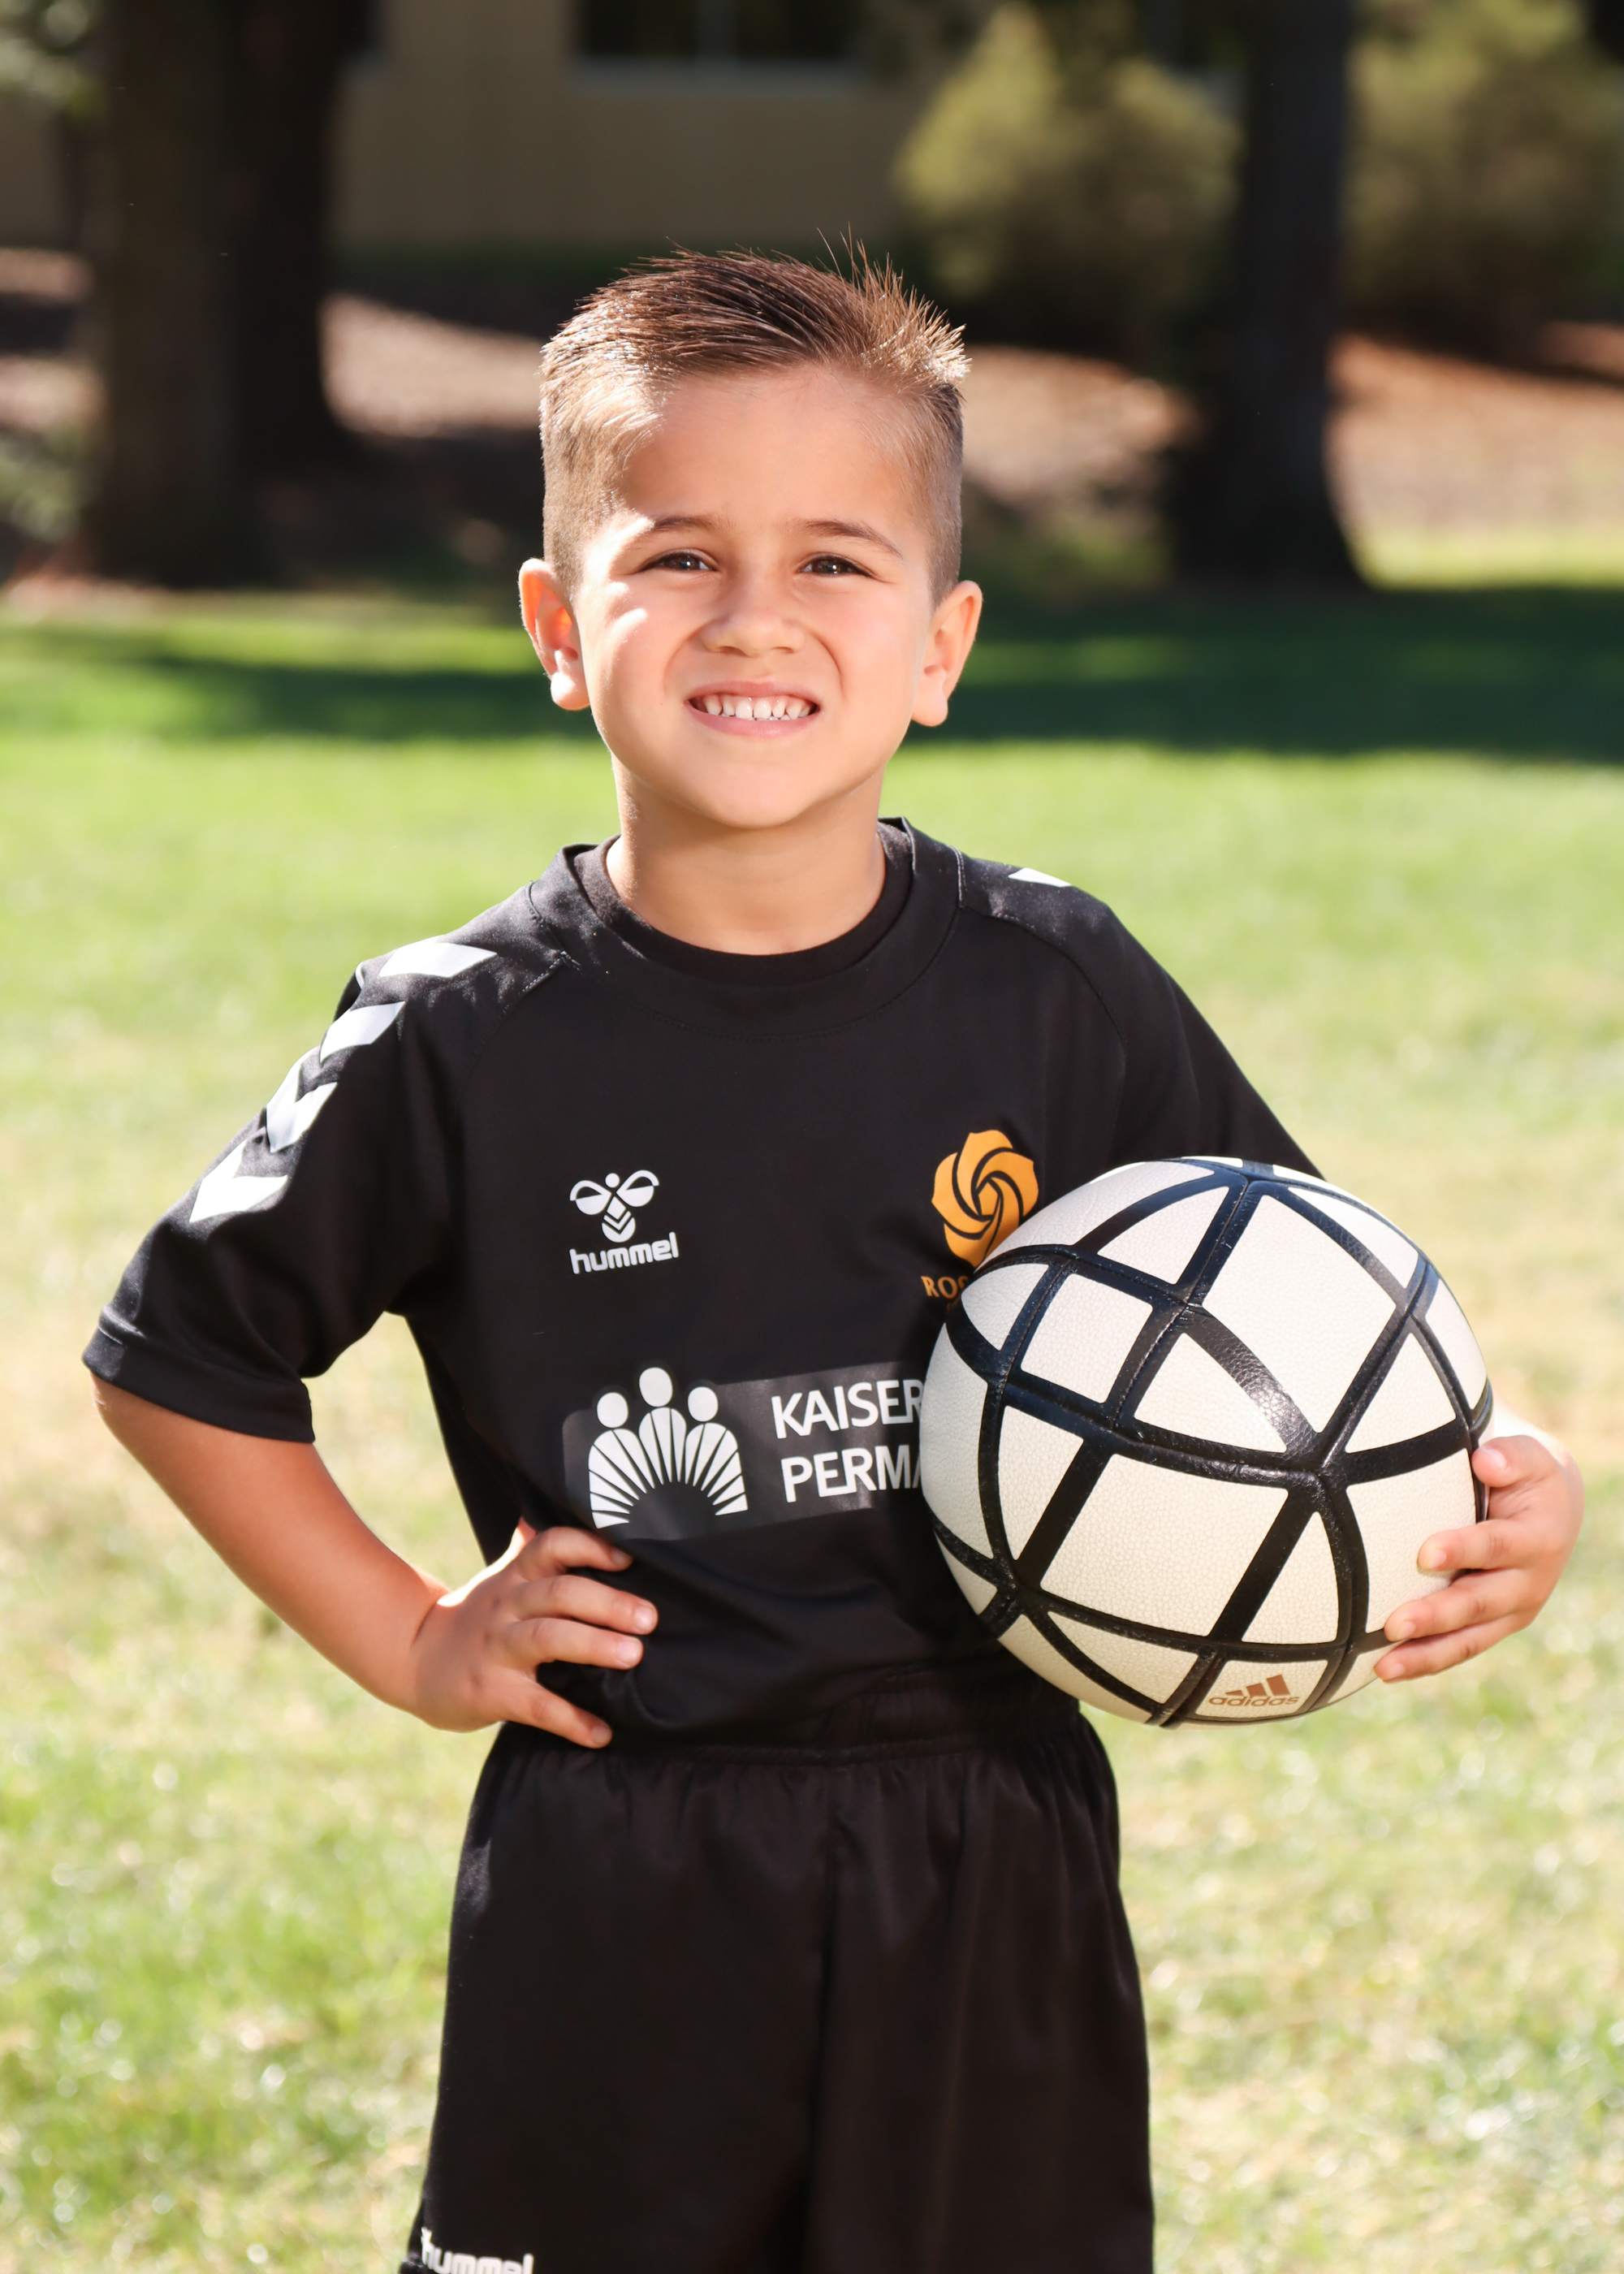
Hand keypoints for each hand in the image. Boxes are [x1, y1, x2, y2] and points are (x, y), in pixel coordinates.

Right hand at [406, 1523, 655, 1746]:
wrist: (414, 1659)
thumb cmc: (477, 1615)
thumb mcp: (502, 1578)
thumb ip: (532, 1548)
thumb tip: (549, 1509)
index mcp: (516, 1576)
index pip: (553, 1546)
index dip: (590, 1546)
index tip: (630, 1557)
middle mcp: (507, 1605)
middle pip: (559, 1593)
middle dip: (607, 1603)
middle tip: (650, 1618)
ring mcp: (497, 1648)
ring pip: (547, 1639)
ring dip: (594, 1646)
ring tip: (635, 1656)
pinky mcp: (491, 1692)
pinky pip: (536, 1706)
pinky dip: (571, 1720)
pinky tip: (603, 1733)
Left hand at [1375, 1425, 1582, 1682]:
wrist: (1551, 1512)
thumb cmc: (1525, 1476)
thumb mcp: (1528, 1458)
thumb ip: (1511, 1456)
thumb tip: (1485, 1460)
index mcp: (1537, 1540)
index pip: (1496, 1546)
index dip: (1463, 1550)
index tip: (1424, 1554)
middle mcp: (1528, 1584)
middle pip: (1479, 1603)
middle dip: (1436, 1615)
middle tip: (1394, 1624)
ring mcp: (1510, 1613)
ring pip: (1468, 1639)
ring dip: (1426, 1654)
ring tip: (1383, 1667)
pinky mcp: (1492, 1627)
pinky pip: (1458, 1649)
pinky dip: (1425, 1662)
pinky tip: (1384, 1670)